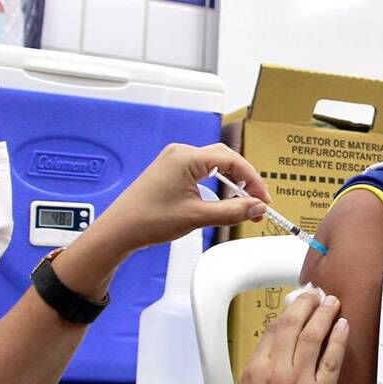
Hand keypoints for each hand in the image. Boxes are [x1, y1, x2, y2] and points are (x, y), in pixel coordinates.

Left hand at [95, 143, 269, 254]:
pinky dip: (216, 184)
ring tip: (243, 204)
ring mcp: (174, 161)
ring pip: (214, 165)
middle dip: (244, 180)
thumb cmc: (148, 220)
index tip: (263, 200)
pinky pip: (201, 171)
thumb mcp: (197, 217)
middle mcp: (180, 153)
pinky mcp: (170, 171)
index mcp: (186, 157)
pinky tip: (223, 199)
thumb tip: (256, 207)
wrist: (119, 230)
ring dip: (231, 183)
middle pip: (225, 159)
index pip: (231, 160)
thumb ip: (231, 211)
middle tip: (257, 203)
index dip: (252, 180)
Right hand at [227, 290, 347, 383]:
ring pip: (314, 335)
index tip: (297, 304)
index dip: (287, 312)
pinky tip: (343, 326)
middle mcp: (276, 369)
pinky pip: (332, 359)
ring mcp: (299, 381)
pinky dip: (338, 339)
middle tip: (317, 294)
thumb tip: (276, 354)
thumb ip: (261, 372)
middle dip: (307, 304)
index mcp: (255, 368)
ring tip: (333, 302)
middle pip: (293, 324)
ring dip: (325, 314)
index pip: (273, 329)